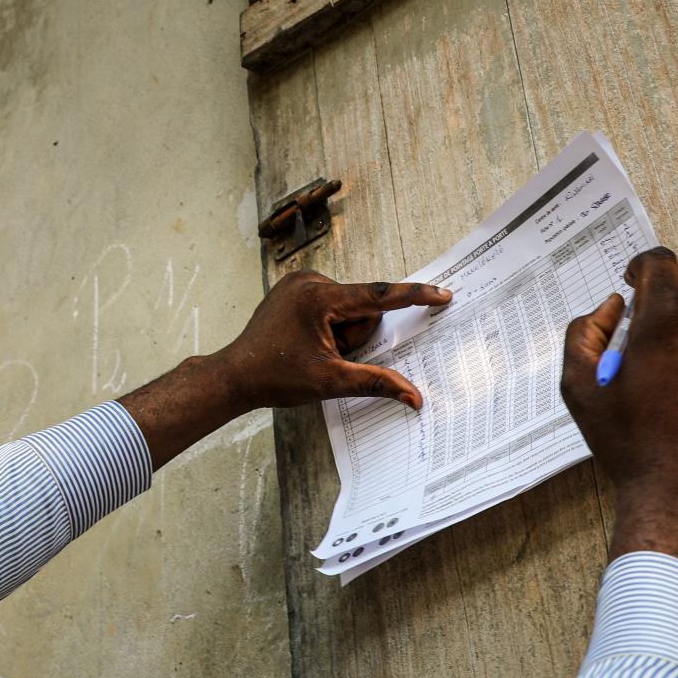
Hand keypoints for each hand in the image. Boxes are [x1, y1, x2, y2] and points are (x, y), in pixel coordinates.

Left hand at [210, 270, 453, 411]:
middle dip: (353, 337)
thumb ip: (376, 383)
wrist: (234, 375)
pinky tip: (306, 342)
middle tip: (326, 356)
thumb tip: (414, 397)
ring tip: (312, 350)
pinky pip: (331, 305)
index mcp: (321, 297)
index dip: (414, 296)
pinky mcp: (294, 289)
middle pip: (362, 308)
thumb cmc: (275, 377)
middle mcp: (310, 281)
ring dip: (340, 334)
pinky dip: (328, 326)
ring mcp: (300, 283)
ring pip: (347, 309)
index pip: (379, 296)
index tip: (442, 293)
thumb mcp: (330, 382)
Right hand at [560, 248, 677, 595]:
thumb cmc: (629, 443)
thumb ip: (584, 334)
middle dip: (656, 304)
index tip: (629, 281)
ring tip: (659, 366)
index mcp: (667, 319)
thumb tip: (609, 310)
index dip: (639, 266)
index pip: (659, 263)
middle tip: (634, 340)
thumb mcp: (579, 387)